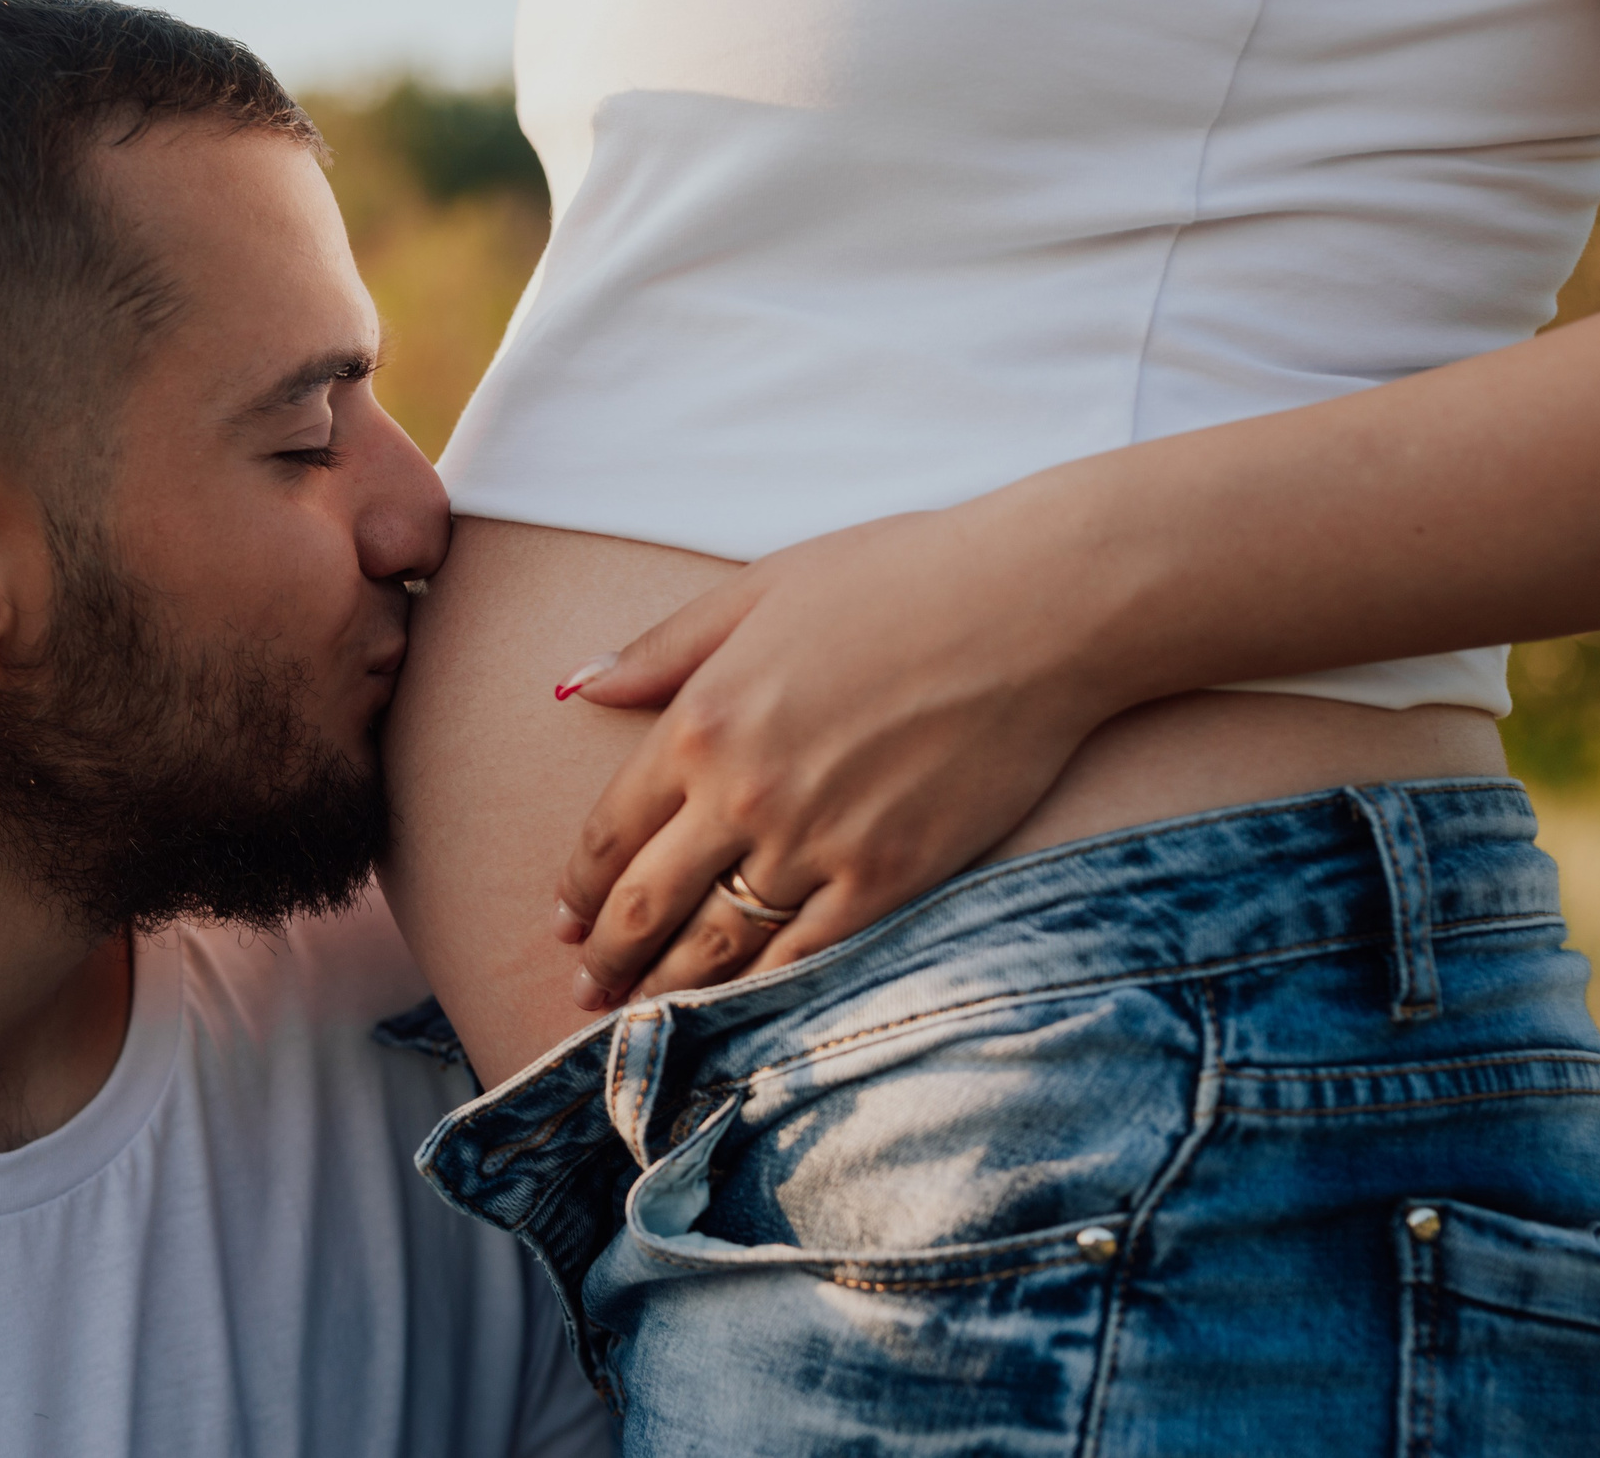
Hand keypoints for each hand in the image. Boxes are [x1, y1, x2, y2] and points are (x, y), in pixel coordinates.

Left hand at [550, 504, 1123, 1010]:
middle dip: (606, 958)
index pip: (611, 832)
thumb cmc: (899, 579)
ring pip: (716, 946)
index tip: (564, 920)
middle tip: (584, 990)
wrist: (1034, 607)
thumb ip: (662, 648)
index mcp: (701, 721)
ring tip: (638, 1020)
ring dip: (666, 991)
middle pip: (647, 905)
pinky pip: (804, 957)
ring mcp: (817, 843)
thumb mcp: (759, 590)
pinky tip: (734, 1014)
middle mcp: (745, 793)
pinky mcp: (890, 879)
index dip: (579, 887)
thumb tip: (577, 683)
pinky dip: (759, 995)